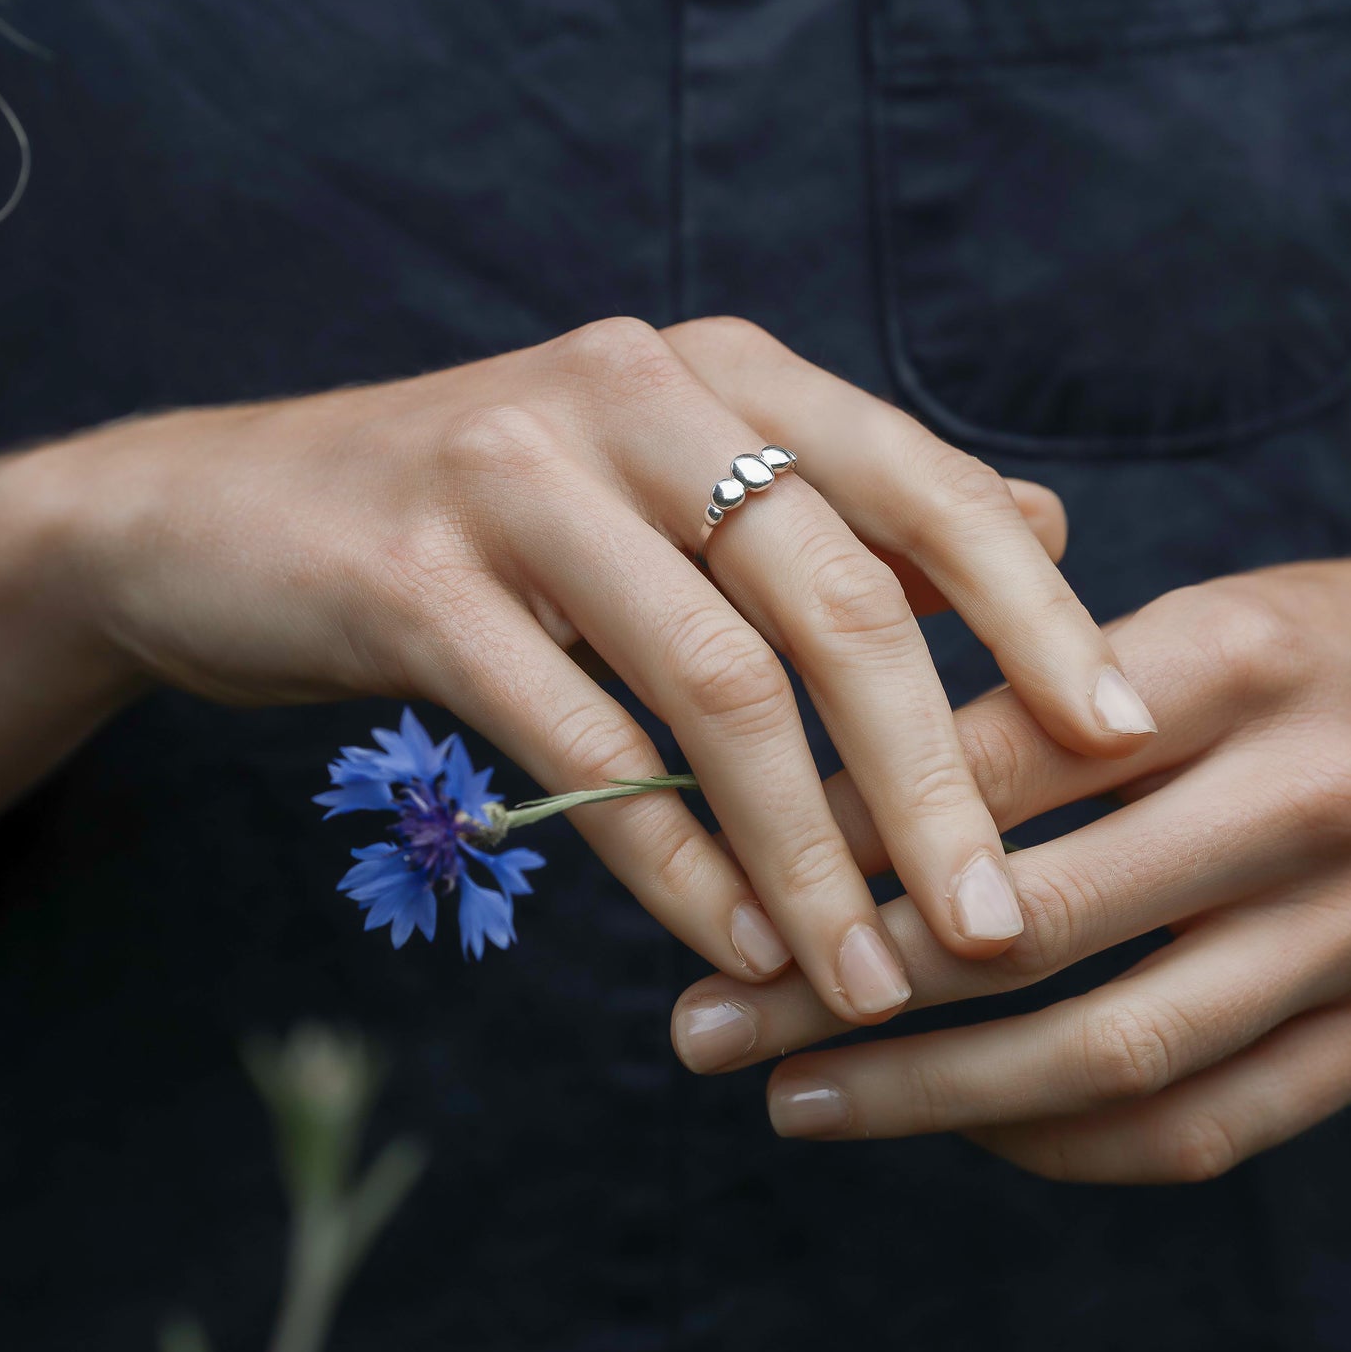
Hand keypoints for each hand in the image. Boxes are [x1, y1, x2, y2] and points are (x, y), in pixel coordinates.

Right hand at [0, 316, 1151, 1019]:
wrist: (228, 516)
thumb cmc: (493, 522)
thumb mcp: (676, 483)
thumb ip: (853, 503)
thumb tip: (1042, 526)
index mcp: (722, 371)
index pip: (923, 487)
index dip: (1035, 617)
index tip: (1123, 742)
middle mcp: (635, 394)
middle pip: (835, 598)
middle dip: (930, 779)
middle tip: (998, 927)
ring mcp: (514, 475)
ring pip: (712, 683)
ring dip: (805, 851)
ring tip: (865, 980)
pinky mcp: (410, 571)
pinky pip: (574, 738)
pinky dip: (664, 856)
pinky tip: (727, 942)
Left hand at [671, 552, 1350, 1177]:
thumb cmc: (1316, 650)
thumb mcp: (1192, 617)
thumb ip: (1037, 682)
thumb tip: (842, 767)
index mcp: (1234, 662)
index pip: (997, 764)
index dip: (846, 832)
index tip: (732, 877)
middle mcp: (1305, 798)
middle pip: (1036, 923)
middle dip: (848, 984)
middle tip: (704, 1025)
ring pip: (1114, 1050)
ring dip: (932, 1095)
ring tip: (793, 1102)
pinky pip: (1213, 1123)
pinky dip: (1069, 1143)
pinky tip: (962, 1127)